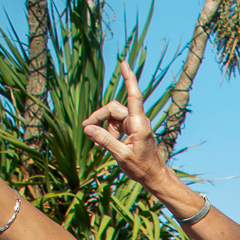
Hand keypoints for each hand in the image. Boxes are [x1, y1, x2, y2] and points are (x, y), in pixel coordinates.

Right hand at [84, 62, 172, 190]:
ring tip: (97, 144)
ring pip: (112, 117)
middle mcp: (137, 121)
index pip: (133, 96)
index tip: (124, 64)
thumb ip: (105, 140)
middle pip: (113, 108)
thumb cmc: (141, 167)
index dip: (128, 79)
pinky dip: (108, 131)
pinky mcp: (131, 129)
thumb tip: (88, 129)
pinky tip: (102, 143)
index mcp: (138, 124)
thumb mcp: (120, 155)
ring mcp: (134, 124)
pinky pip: (115, 124)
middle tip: (86, 129)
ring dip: (103, 127)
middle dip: (99, 117)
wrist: (153, 176)